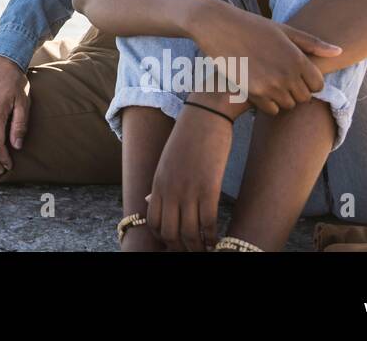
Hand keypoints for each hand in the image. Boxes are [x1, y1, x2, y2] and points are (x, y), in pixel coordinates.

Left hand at [146, 104, 234, 250]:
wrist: (205, 115)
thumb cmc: (188, 137)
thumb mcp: (166, 161)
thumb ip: (159, 184)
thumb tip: (149, 202)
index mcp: (158, 183)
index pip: (154, 222)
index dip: (163, 238)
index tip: (174, 243)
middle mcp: (170, 190)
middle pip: (170, 233)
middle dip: (180, 247)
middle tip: (191, 251)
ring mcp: (188, 190)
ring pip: (189, 233)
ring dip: (198, 247)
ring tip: (206, 250)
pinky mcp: (209, 187)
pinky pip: (208, 222)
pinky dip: (212, 236)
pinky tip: (217, 239)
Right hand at [192, 3, 341, 115]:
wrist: (216, 26)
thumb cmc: (251, 25)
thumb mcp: (283, 30)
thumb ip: (313, 44)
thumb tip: (339, 52)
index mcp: (297, 58)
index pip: (318, 85)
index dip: (309, 82)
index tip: (297, 75)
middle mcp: (287, 74)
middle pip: (304, 98)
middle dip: (296, 91)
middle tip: (281, 78)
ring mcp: (270, 84)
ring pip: (288, 105)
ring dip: (282, 98)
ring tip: (269, 82)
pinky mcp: (253, 92)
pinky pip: (271, 110)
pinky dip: (267, 104)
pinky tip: (259, 89)